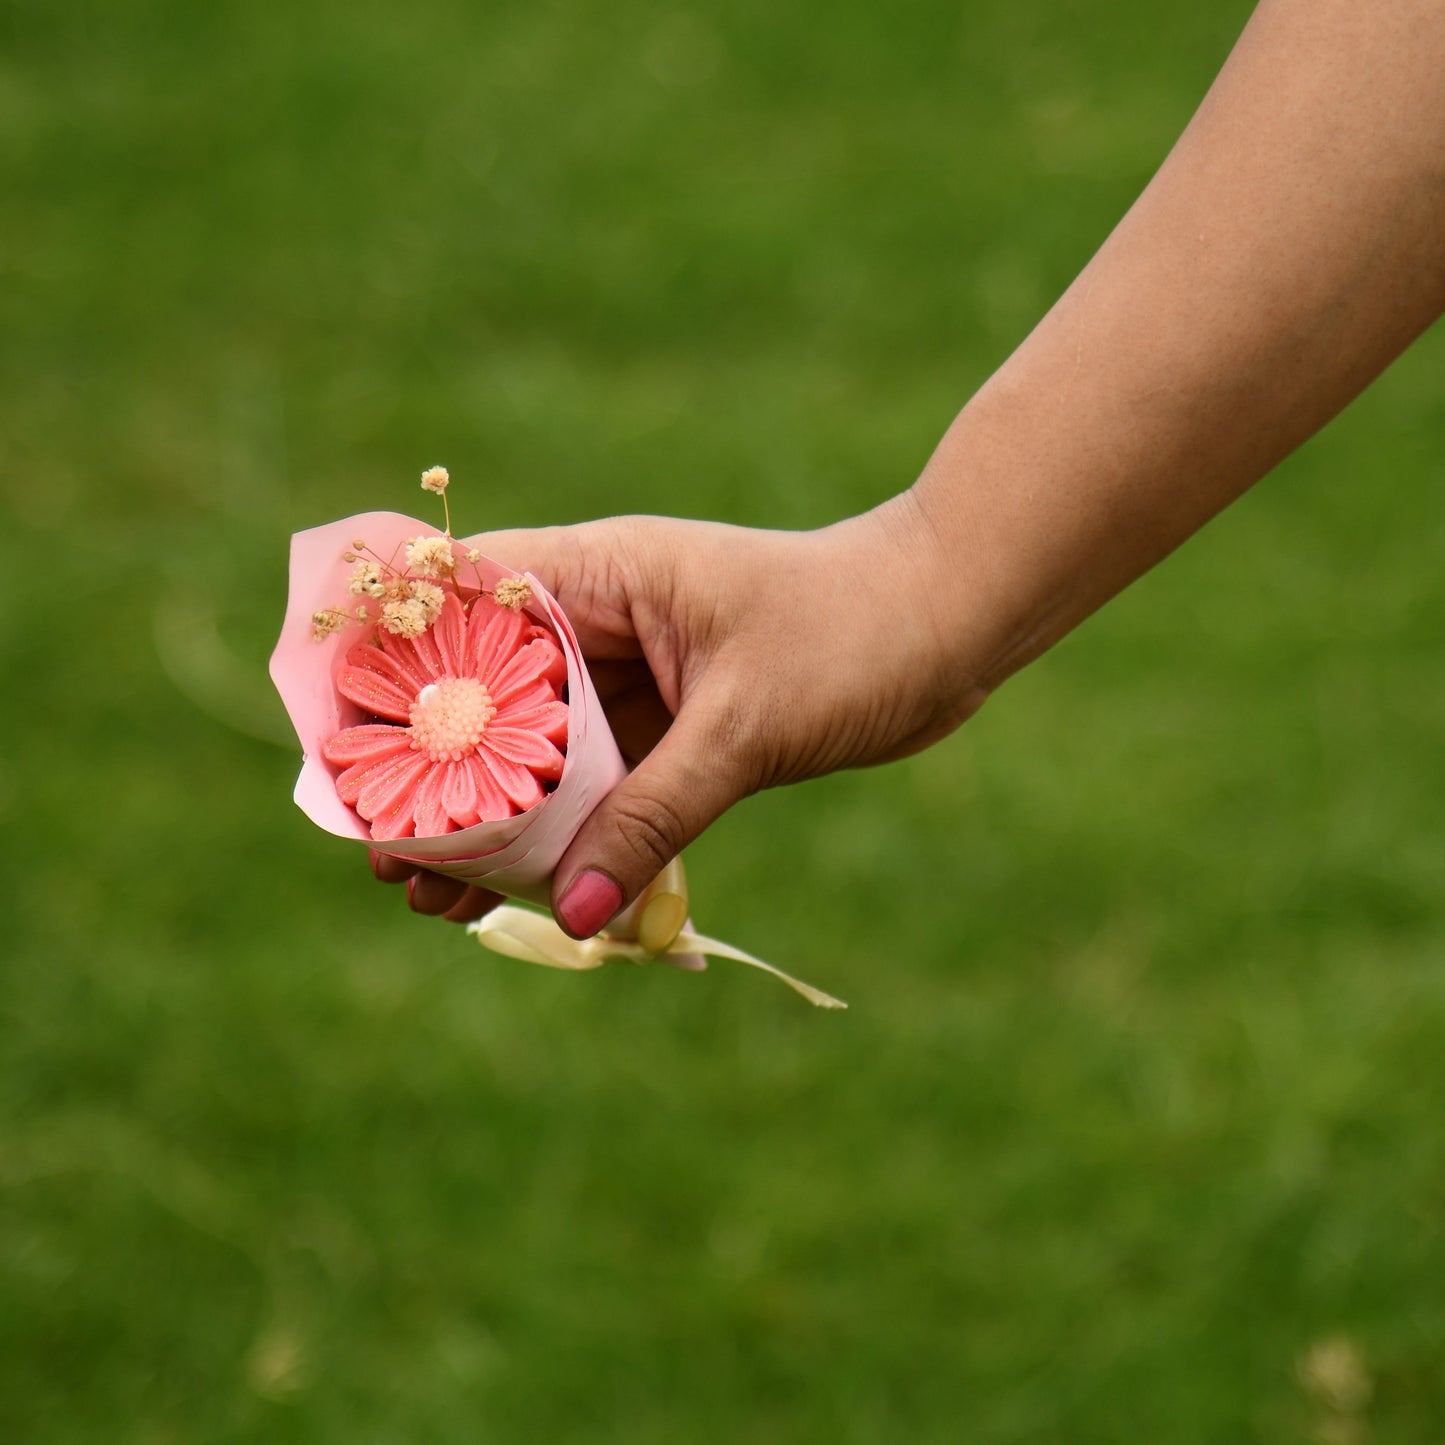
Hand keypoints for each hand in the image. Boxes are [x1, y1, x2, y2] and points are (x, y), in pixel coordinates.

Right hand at [378, 499, 986, 937]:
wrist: (949, 624)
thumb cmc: (855, 634)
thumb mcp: (746, 726)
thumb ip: (655, 813)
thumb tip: (577, 914)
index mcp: (601, 570)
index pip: (458, 598)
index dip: (392, 666)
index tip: (343, 746)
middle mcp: (604, 618)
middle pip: (484, 693)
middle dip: (434, 776)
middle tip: (386, 859)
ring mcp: (637, 674)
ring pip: (540, 750)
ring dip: (494, 821)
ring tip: (437, 900)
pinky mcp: (674, 724)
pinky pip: (600, 783)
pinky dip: (568, 834)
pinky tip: (536, 894)